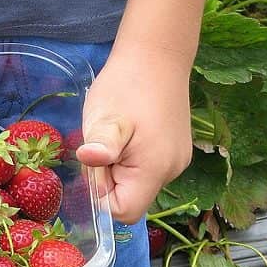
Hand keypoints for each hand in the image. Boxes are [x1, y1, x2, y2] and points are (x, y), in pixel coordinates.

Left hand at [76, 45, 192, 223]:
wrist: (158, 54)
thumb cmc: (127, 85)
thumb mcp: (105, 116)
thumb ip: (99, 144)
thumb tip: (89, 160)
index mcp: (155, 170)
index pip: (123, 212)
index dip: (102, 196)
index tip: (97, 164)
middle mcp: (172, 172)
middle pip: (131, 198)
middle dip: (109, 179)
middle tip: (104, 142)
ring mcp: (177, 161)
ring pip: (137, 183)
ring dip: (119, 166)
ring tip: (117, 132)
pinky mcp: (176, 150)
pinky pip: (147, 168)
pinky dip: (131, 157)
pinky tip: (129, 130)